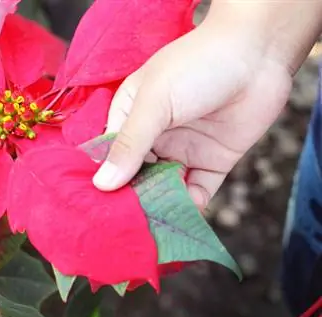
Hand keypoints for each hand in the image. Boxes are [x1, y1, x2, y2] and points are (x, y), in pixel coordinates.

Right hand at [92, 18, 293, 209]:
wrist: (258, 54)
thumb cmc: (195, 67)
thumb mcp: (154, 102)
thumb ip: (130, 144)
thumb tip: (101, 183)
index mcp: (131, 115)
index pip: (110, 153)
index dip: (104, 177)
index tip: (97, 204)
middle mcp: (154, 135)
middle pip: (136, 174)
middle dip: (133, 196)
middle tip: (126, 222)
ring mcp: (183, 149)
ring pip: (165, 186)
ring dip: (162, 203)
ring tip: (156, 223)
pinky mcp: (212, 161)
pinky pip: (198, 189)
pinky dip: (193, 203)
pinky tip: (189, 210)